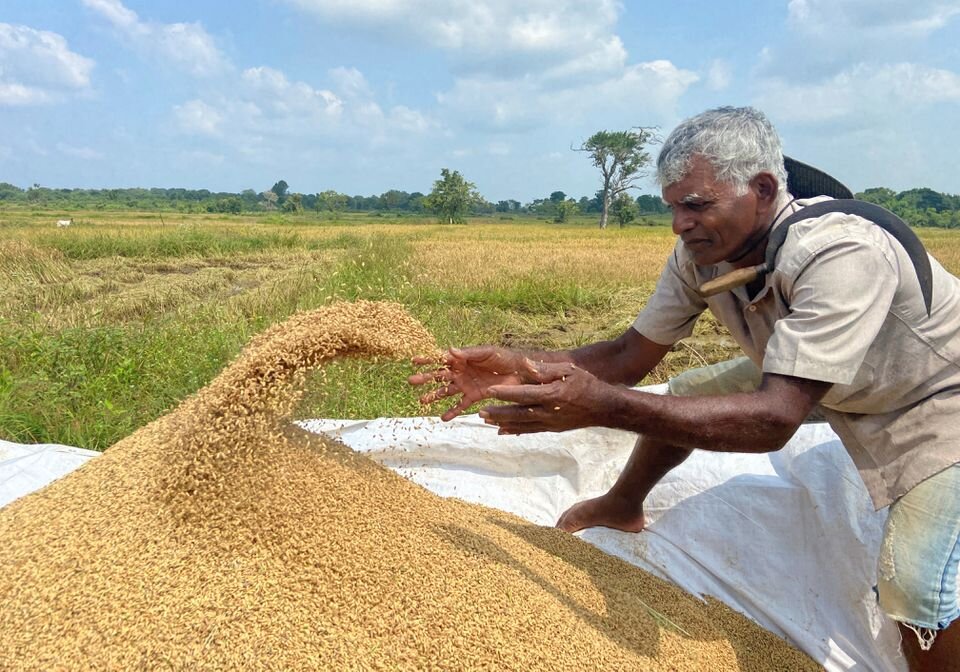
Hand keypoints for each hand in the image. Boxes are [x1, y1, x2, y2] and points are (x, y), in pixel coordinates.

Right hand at [408, 346, 533, 420]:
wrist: (520, 372)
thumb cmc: (503, 357)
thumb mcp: (486, 352)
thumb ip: (468, 353)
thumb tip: (450, 349)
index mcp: (462, 358)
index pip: (441, 359)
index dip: (427, 359)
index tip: (413, 361)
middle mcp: (461, 372)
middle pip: (439, 376)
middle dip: (425, 378)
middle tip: (411, 381)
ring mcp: (466, 385)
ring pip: (446, 391)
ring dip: (434, 396)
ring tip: (422, 401)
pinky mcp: (474, 396)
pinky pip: (460, 405)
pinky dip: (452, 412)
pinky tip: (443, 418)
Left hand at [479, 361, 613, 433]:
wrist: (604, 407)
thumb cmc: (587, 384)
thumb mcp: (568, 371)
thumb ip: (545, 369)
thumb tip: (526, 364)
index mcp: (552, 395)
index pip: (524, 394)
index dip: (506, 393)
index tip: (490, 391)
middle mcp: (549, 412)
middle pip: (519, 413)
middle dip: (498, 413)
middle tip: (480, 412)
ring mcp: (550, 422)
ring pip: (522, 424)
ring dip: (503, 422)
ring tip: (485, 421)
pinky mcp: (552, 429)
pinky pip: (530, 430)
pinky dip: (515, 431)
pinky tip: (502, 431)